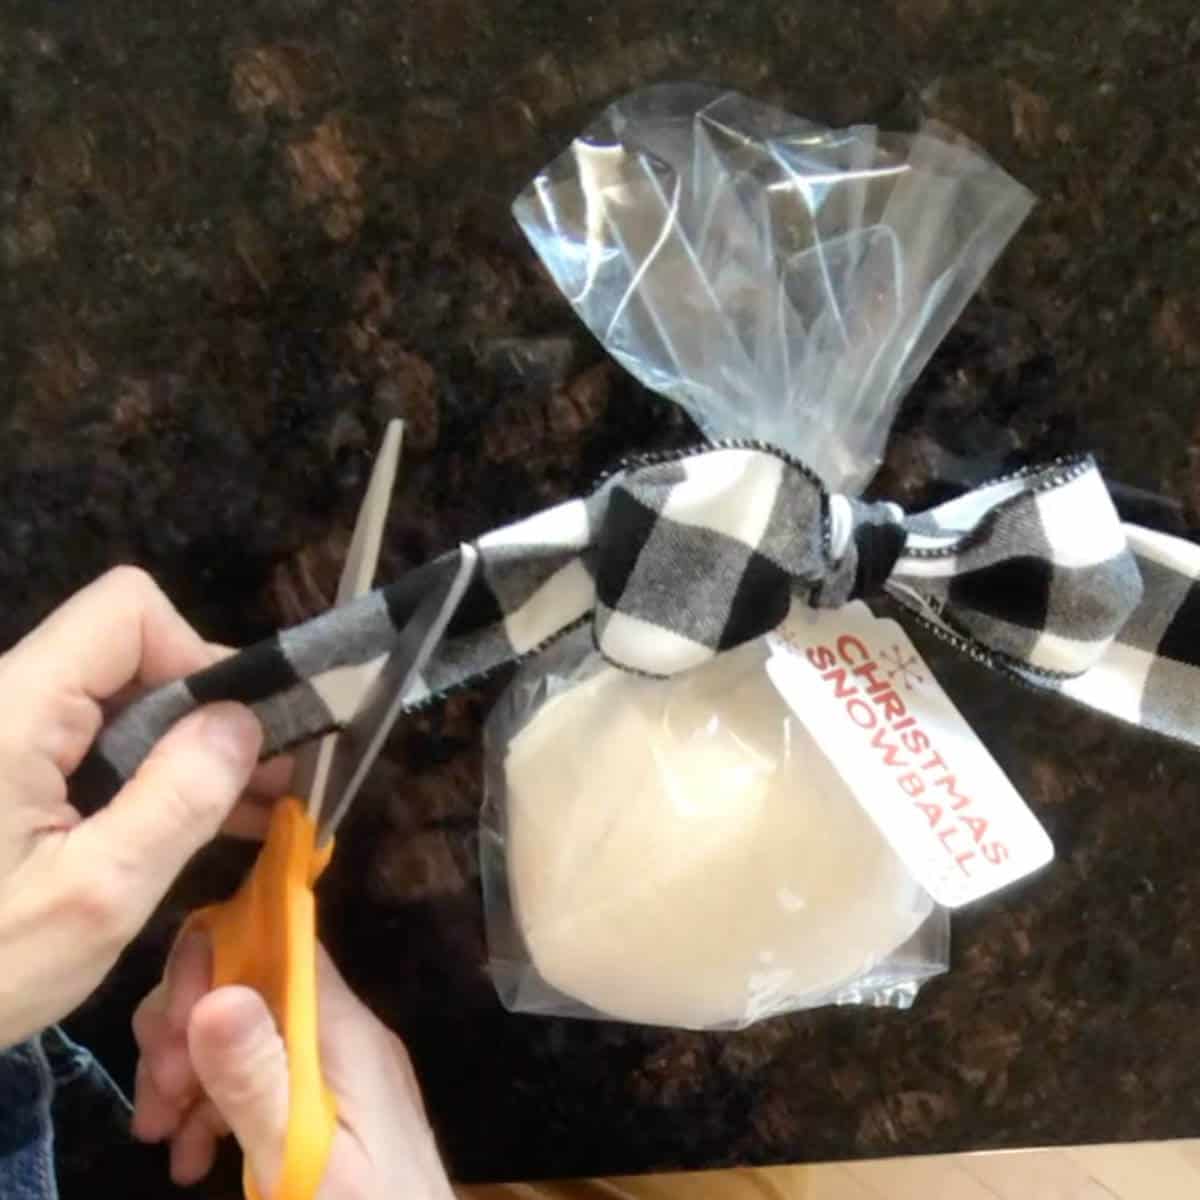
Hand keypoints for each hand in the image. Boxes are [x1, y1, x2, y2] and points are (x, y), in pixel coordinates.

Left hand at [0, 566, 286, 1048]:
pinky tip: (189, 823)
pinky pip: (83, 744)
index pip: (126, 611)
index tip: (239, 737)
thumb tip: (241, 720)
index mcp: (12, 711)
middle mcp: (0, 703)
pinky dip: (141, 774)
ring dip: (180, 749)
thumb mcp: (94, 899)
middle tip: (269, 782)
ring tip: (249, 807)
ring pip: (112, 701)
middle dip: (204, 710)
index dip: (195, 656)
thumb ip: (176, 802)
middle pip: (124, 653)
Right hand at [132, 933, 455, 1197]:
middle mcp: (342, 1034)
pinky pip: (257, 1078)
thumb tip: (215, 995)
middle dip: (186, 1026)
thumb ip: (258, 1081)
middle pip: (250, 985)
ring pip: (243, 1032)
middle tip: (157, 1098)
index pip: (280, 946)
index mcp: (345, 1030)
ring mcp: (334, 1069)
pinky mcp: (323, 1106)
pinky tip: (189, 1158)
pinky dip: (211, 1107)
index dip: (213, 961)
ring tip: (157, 1135)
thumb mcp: (300, 1158)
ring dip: (187, 1072)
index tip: (170, 1029)